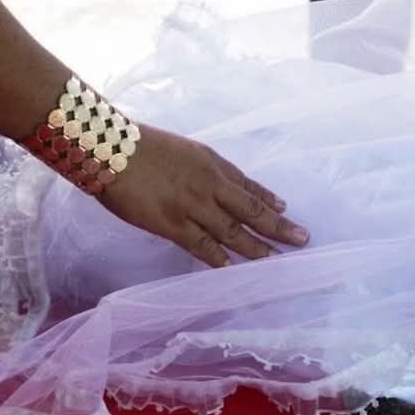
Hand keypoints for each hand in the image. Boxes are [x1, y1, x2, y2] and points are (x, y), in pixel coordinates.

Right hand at [100, 124, 308, 266]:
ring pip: (233, 231)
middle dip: (278, 225)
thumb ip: (205, 167)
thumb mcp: (184, 150)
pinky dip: (220, 258)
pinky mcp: (172, 224)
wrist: (111, 148)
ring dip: (257, 247)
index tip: (286, 210)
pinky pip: (202, 245)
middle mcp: (210, 184)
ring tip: (277, 258)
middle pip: (251, 209)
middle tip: (302, 238)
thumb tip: (223, 184)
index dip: (268, 199)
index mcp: (212, 163)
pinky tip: (235, 268)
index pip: (248, 185)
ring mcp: (193, 205)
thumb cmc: (143, 146)